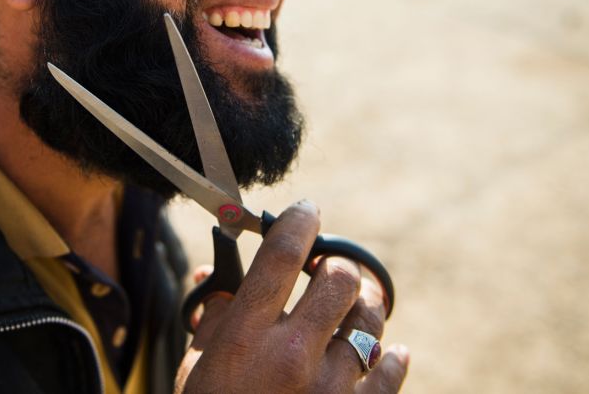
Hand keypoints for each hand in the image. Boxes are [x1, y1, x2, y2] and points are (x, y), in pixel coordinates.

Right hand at [175, 201, 408, 392]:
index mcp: (245, 339)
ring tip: (356, 306)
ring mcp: (331, 389)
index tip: (307, 211)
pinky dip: (391, 356)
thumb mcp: (197, 370)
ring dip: (363, 306)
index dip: (297, 222)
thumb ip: (211, 319)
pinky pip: (390, 372)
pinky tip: (388, 350)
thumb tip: (215, 275)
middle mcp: (292, 355)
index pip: (281, 256)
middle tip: (325, 273)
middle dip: (333, 268)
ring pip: (369, 320)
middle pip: (337, 279)